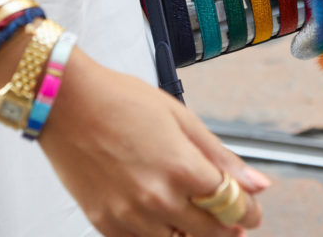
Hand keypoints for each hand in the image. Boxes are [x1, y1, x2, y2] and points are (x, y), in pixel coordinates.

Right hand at [39, 49, 270, 235]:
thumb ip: (220, 156)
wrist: (64, 101)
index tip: (251, 211)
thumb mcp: (179, 118)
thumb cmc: (118, 100)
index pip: (232, 205)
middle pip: (210, 231)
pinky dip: (158, 235)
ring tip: (194, 219)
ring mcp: (129, 215)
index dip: (248, 211)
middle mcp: (157, 197)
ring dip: (192, 234)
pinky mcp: (104, 223)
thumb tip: (257, 184)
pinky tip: (161, 219)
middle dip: (226, 227)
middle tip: (230, 219)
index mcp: (181, 168)